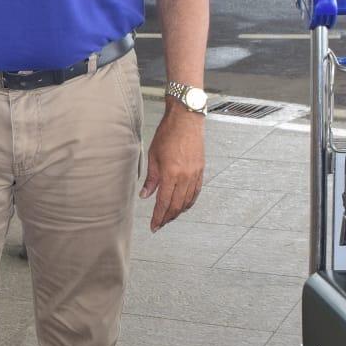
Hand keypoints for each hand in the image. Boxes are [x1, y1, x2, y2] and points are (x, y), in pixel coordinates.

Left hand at [140, 107, 204, 230]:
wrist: (186, 120)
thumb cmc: (168, 133)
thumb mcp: (153, 156)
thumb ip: (151, 178)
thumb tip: (145, 194)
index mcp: (171, 174)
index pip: (164, 202)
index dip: (158, 217)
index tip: (154, 226)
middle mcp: (185, 177)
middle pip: (176, 205)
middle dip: (168, 218)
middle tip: (160, 224)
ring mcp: (194, 174)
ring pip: (187, 201)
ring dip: (178, 212)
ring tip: (170, 217)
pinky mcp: (200, 170)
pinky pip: (196, 192)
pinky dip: (190, 202)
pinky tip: (184, 205)